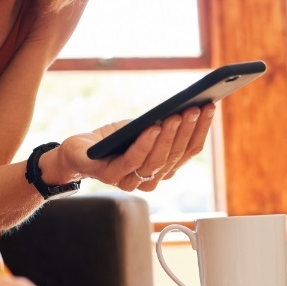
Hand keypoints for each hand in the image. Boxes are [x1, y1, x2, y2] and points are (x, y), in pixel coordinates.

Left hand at [60, 103, 215, 191]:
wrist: (77, 151)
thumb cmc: (113, 140)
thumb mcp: (141, 128)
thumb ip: (162, 125)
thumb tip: (187, 105)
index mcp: (162, 168)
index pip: (188, 151)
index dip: (201, 130)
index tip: (210, 107)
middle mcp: (150, 179)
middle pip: (175, 156)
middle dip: (187, 130)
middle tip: (195, 109)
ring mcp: (130, 180)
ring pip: (157, 160)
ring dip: (169, 136)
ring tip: (176, 115)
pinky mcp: (110, 176)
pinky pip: (132, 160)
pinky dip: (145, 143)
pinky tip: (153, 126)